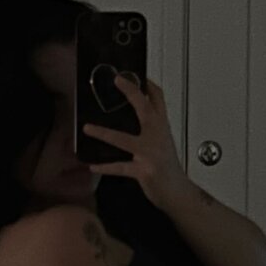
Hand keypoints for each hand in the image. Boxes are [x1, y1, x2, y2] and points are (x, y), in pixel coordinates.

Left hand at [81, 75, 187, 209]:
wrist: (178, 193)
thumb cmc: (168, 169)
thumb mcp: (163, 144)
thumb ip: (151, 130)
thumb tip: (136, 118)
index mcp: (162, 128)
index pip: (159, 100)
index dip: (149, 85)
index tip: (139, 73)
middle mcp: (158, 137)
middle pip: (146, 108)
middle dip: (132, 92)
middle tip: (118, 80)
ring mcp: (150, 154)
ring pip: (123, 139)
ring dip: (103, 133)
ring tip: (87, 128)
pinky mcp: (144, 171)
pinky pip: (120, 167)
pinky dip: (105, 167)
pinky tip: (93, 166)